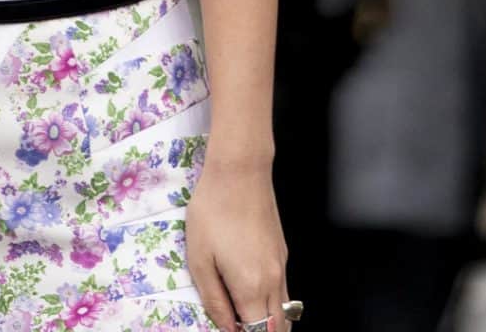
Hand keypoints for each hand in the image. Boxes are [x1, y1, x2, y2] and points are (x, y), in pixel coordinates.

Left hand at [185, 152, 287, 331]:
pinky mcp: (282, 251)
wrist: (240, 169)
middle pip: (278, 328)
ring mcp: (282, 265)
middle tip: (238, 322)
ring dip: (269, 321)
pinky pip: (284, 290)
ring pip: (285, 310)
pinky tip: (250, 289)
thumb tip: (226, 327)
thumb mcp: (200, 258)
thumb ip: (214, 300)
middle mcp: (274, 280)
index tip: (229, 328)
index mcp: (252, 287)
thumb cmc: (214, 209)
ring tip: (243, 313)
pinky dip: (272, 302)